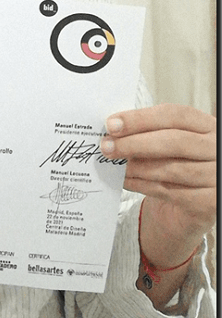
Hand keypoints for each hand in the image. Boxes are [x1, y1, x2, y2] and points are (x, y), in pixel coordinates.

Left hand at [101, 103, 215, 252]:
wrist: (198, 199)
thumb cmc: (181, 162)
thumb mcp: (171, 140)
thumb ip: (150, 132)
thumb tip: (114, 130)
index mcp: (207, 125)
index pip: (175, 115)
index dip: (140, 118)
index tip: (112, 123)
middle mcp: (217, 148)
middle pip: (173, 141)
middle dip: (134, 143)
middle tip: (107, 146)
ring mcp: (217, 176)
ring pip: (171, 169)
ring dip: (136, 167)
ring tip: (114, 164)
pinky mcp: (211, 202)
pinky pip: (171, 193)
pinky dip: (143, 186)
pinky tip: (126, 181)